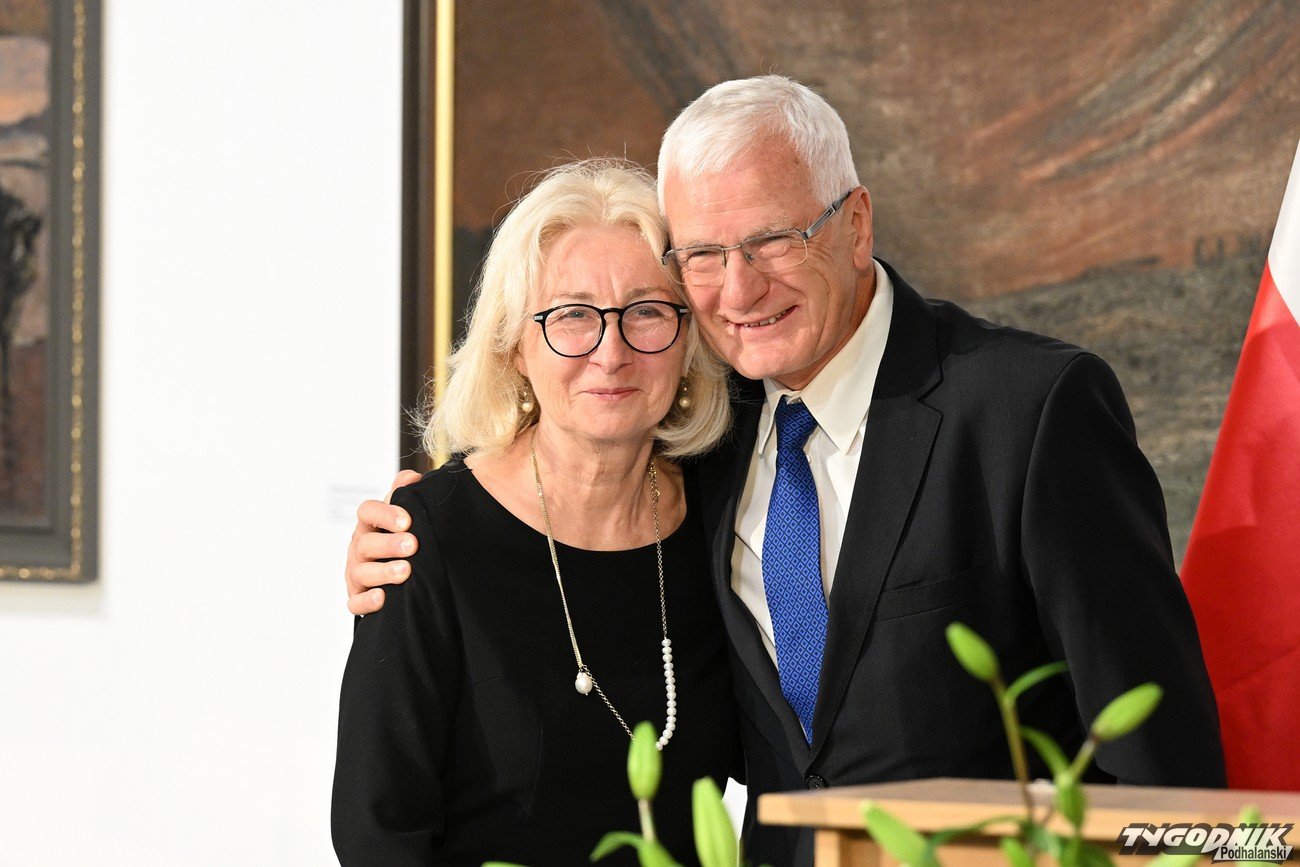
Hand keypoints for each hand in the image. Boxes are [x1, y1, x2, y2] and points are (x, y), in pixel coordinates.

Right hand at [346, 470, 422, 614]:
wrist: (404, 576)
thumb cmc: (404, 539)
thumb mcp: (406, 515)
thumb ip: (407, 495)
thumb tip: (411, 478)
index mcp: (370, 524)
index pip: (367, 511)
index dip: (385, 514)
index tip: (408, 521)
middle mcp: (359, 547)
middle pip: (366, 543)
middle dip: (389, 544)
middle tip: (413, 545)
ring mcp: (356, 573)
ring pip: (361, 572)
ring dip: (383, 571)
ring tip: (405, 571)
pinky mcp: (357, 598)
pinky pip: (355, 603)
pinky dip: (367, 602)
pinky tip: (383, 598)